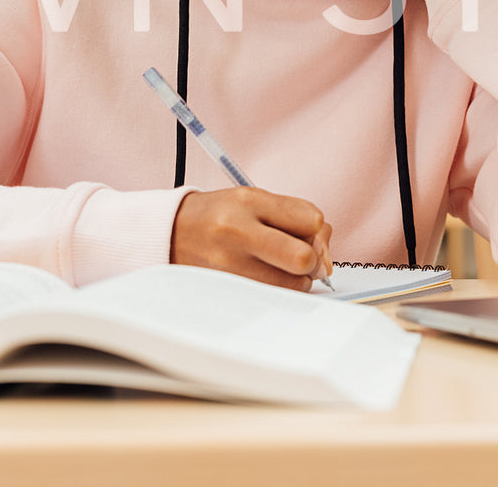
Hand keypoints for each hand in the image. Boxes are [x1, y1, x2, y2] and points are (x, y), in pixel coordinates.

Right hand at [171, 188, 332, 291]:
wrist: (171, 233)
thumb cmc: (221, 216)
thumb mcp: (254, 200)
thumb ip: (295, 218)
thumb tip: (326, 255)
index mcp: (248, 201)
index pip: (311, 220)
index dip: (318, 231)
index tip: (308, 235)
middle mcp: (237, 231)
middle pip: (302, 257)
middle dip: (313, 262)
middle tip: (304, 260)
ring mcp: (228, 265)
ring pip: (291, 284)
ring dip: (295, 279)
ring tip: (278, 267)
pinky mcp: (224, 290)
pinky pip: (271, 297)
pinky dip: (277, 291)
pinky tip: (264, 278)